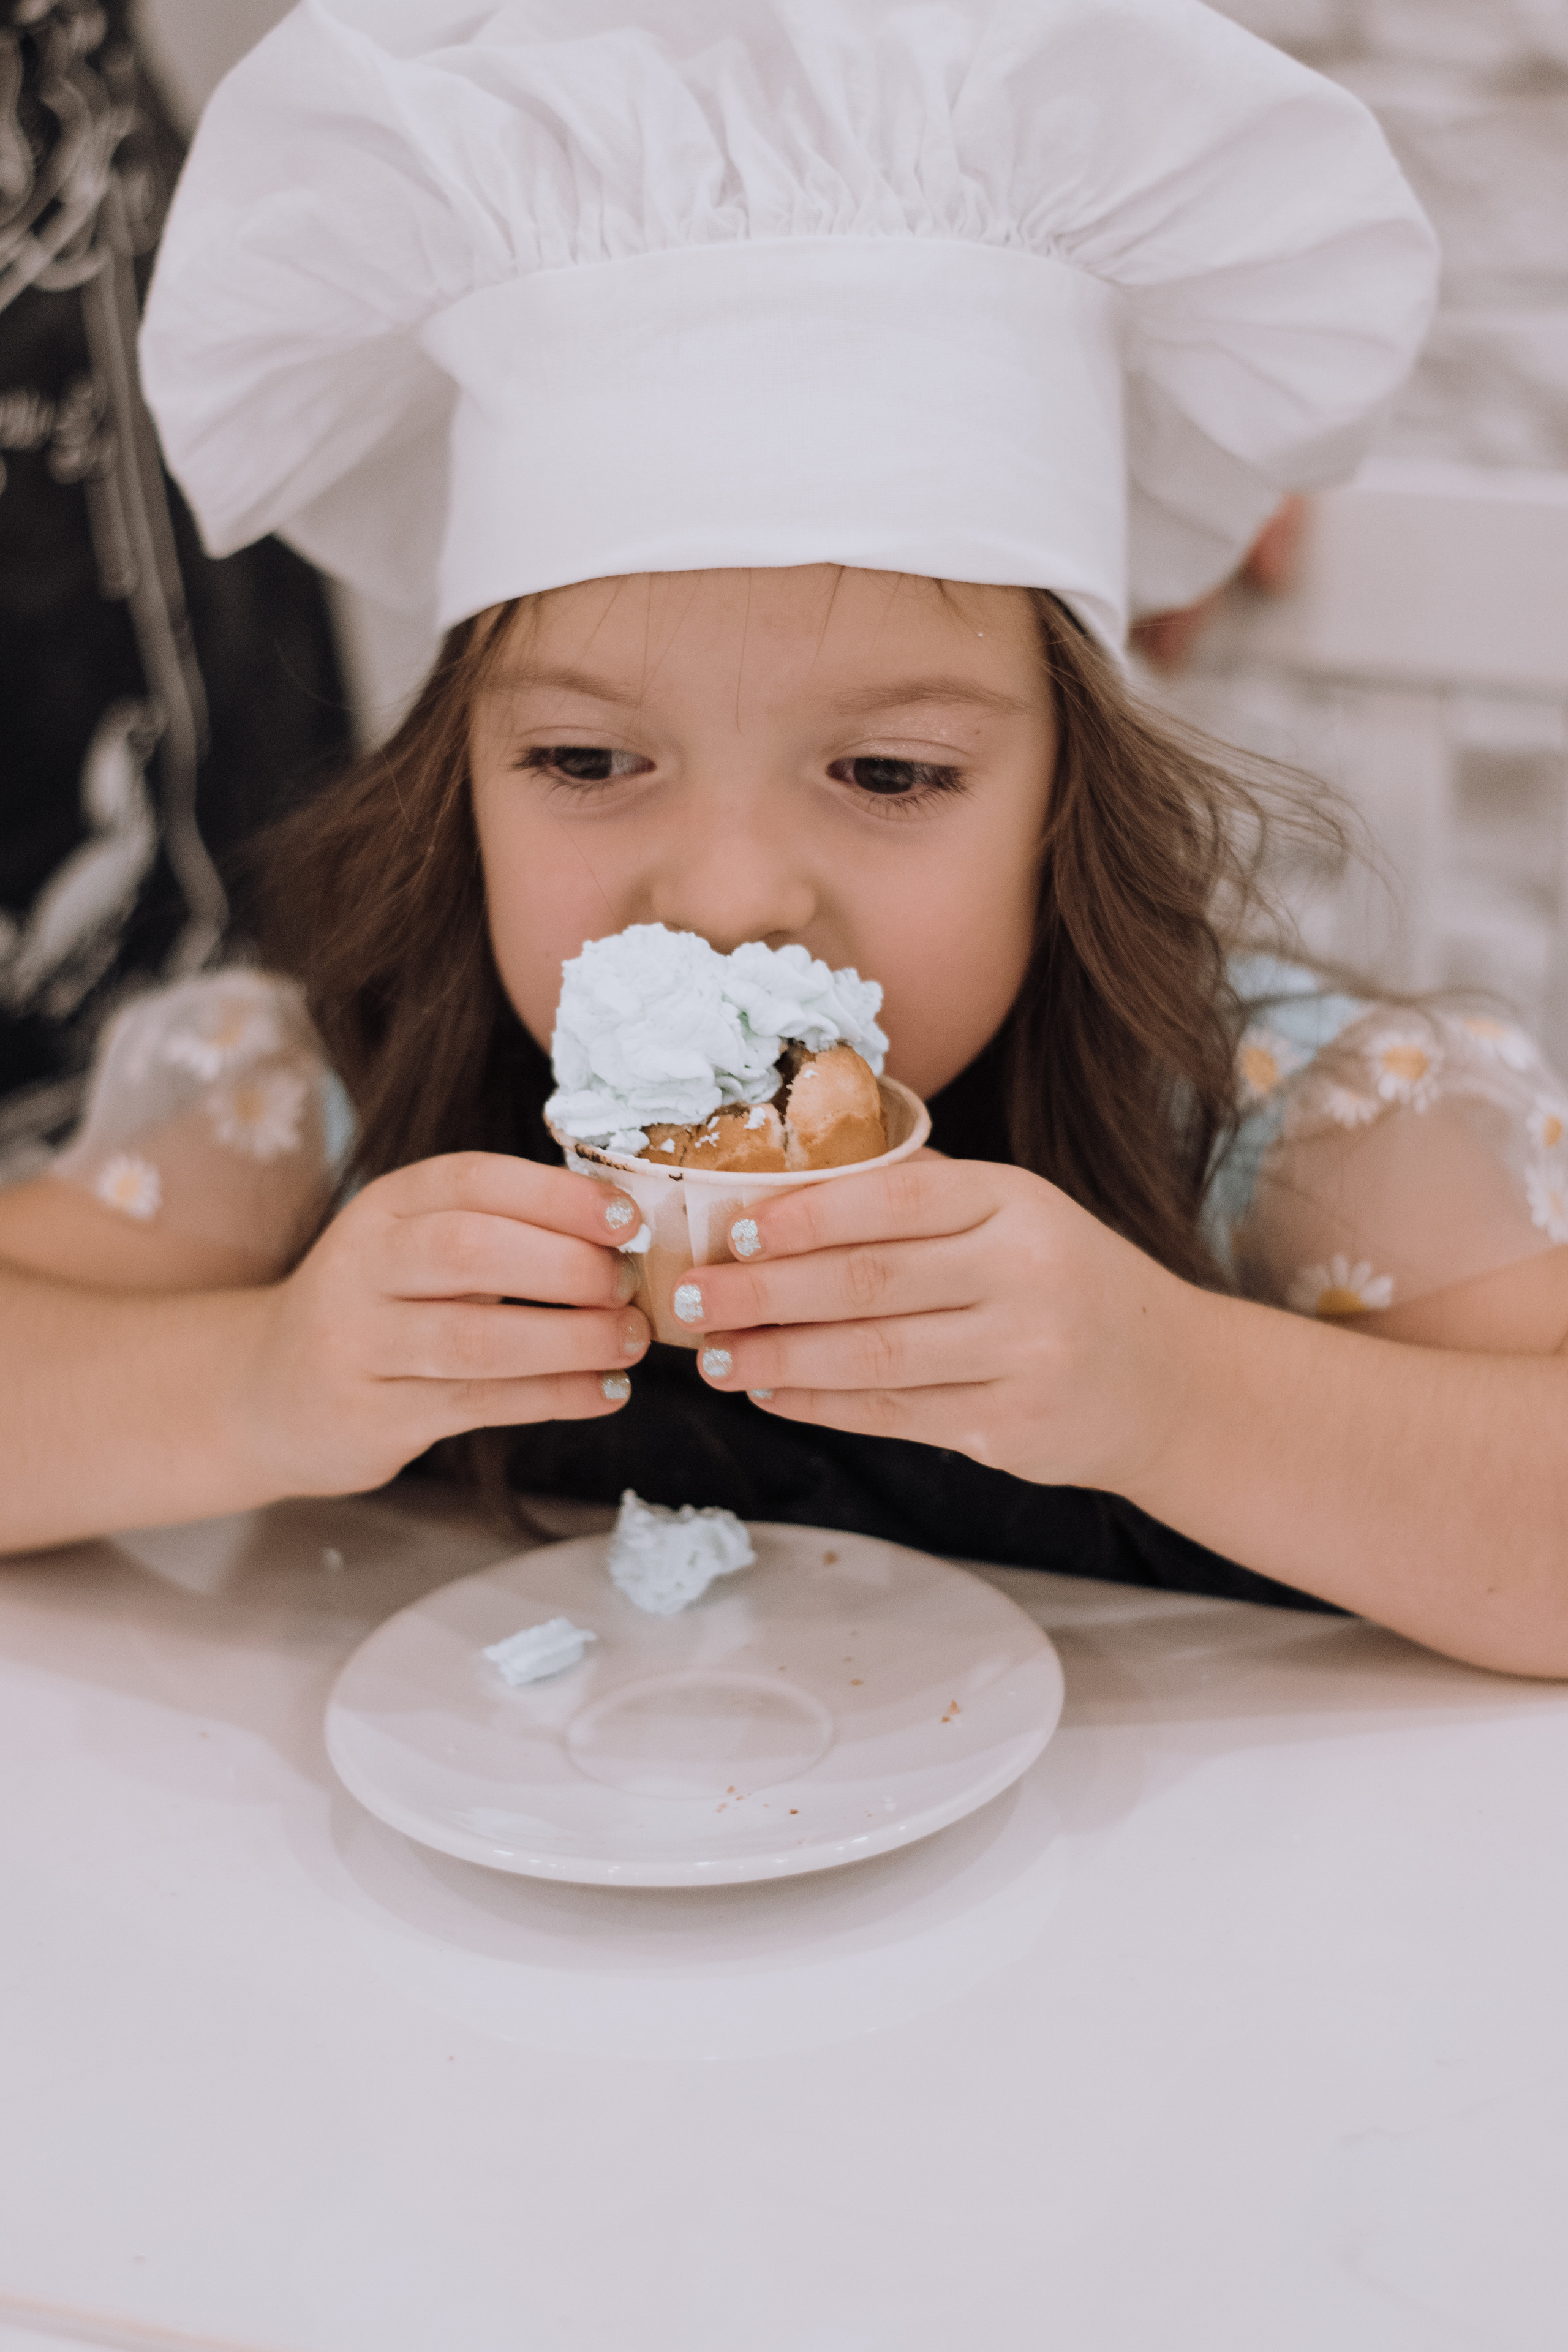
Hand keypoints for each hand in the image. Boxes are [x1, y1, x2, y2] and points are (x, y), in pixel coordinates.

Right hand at [239, 1153, 649, 1497]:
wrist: (267, 1393)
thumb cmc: (380, 1309)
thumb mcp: (415, 1246)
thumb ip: (498, 1230)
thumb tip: (621, 1234)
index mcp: (384, 1207)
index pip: (473, 1181)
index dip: (557, 1196)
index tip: (626, 1219)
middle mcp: (362, 1266)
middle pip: (471, 1251)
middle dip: (568, 1267)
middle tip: (628, 1287)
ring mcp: (358, 1345)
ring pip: (477, 1339)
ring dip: (572, 1341)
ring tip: (630, 1342)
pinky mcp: (372, 1417)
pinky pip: (479, 1405)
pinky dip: (555, 1397)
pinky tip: (604, 1392)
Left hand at [669, 1160, 1202, 1491]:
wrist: (1168, 1381)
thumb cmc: (1062, 1281)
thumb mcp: (1016, 1215)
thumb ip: (921, 1199)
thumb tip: (780, 1190)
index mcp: (1016, 1202)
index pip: (894, 1198)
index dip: (805, 1215)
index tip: (733, 1228)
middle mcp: (1026, 1274)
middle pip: (869, 1283)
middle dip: (764, 1292)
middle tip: (691, 1300)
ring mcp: (1024, 1356)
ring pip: (873, 1357)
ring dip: (779, 1359)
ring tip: (715, 1358)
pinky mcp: (1012, 1428)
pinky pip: (894, 1415)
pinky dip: (821, 1405)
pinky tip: (770, 1394)